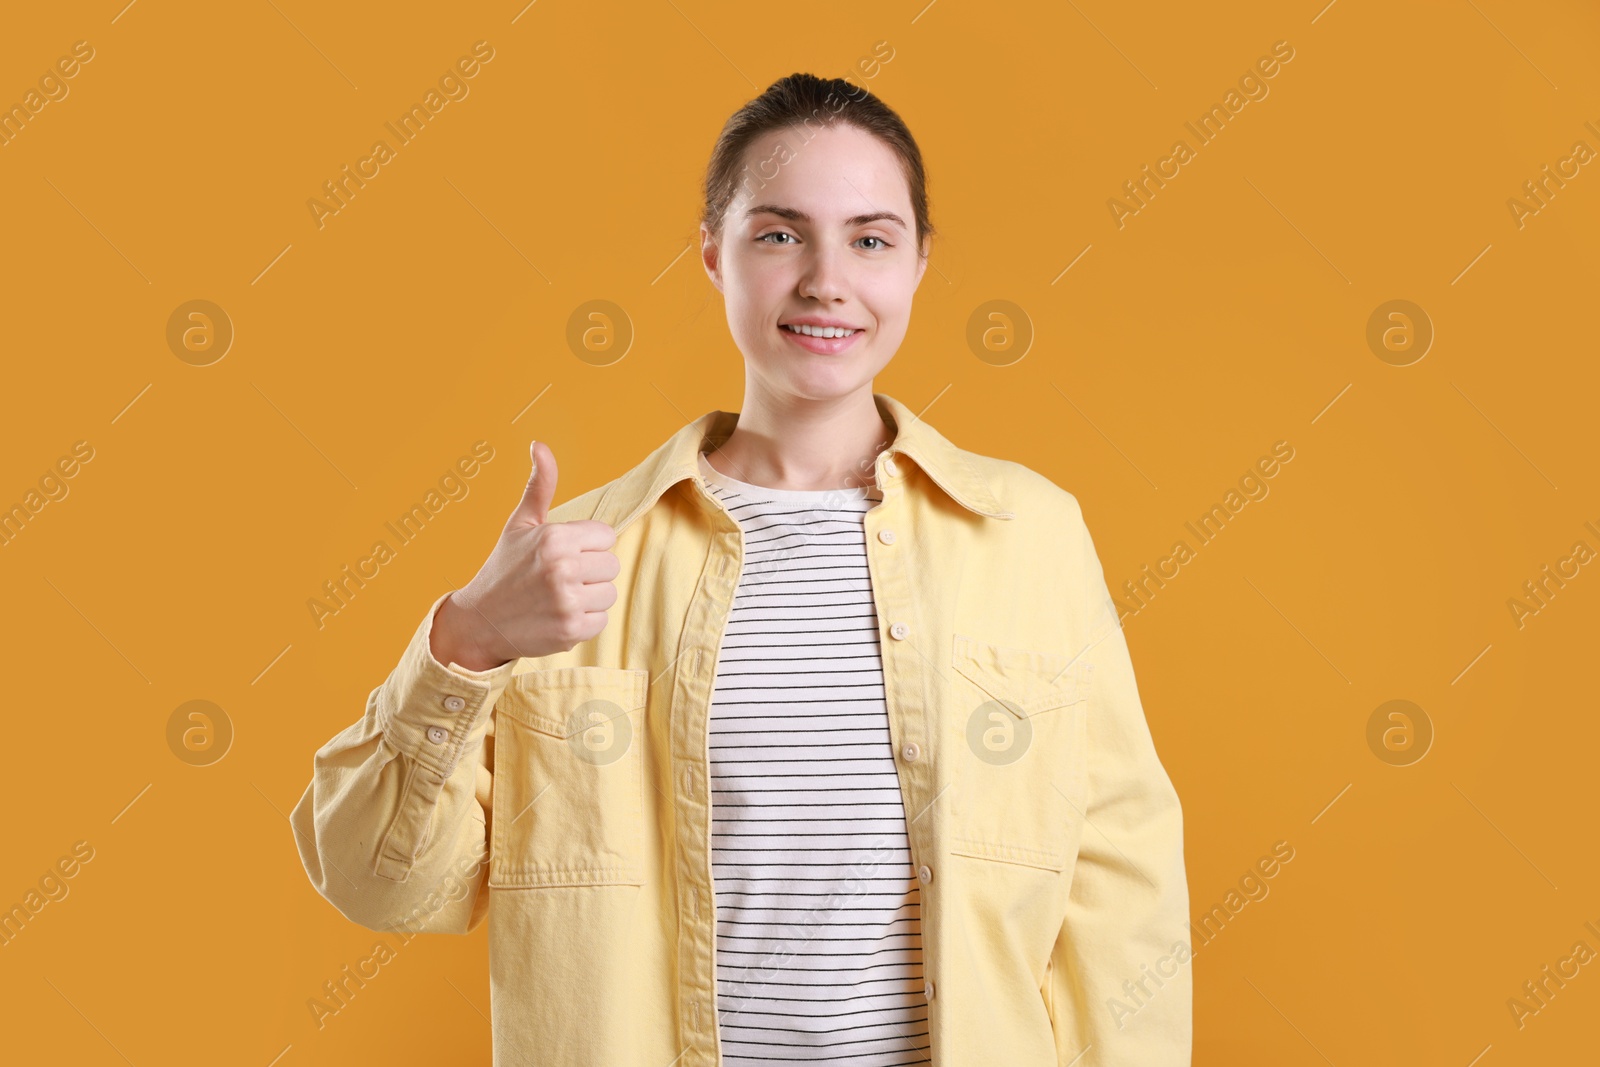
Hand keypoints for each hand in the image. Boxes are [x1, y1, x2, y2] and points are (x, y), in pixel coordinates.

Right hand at [429, 441, 618, 669]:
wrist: (479, 622)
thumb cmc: (504, 568)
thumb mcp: (520, 524)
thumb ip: (540, 485)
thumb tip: (539, 445)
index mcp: (555, 537)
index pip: (606, 536)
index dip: (587, 546)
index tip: (562, 555)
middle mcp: (563, 567)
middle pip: (612, 565)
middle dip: (590, 572)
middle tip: (558, 579)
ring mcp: (568, 601)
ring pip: (609, 593)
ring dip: (589, 598)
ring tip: (558, 597)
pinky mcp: (572, 630)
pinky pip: (602, 620)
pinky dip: (584, 622)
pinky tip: (558, 616)